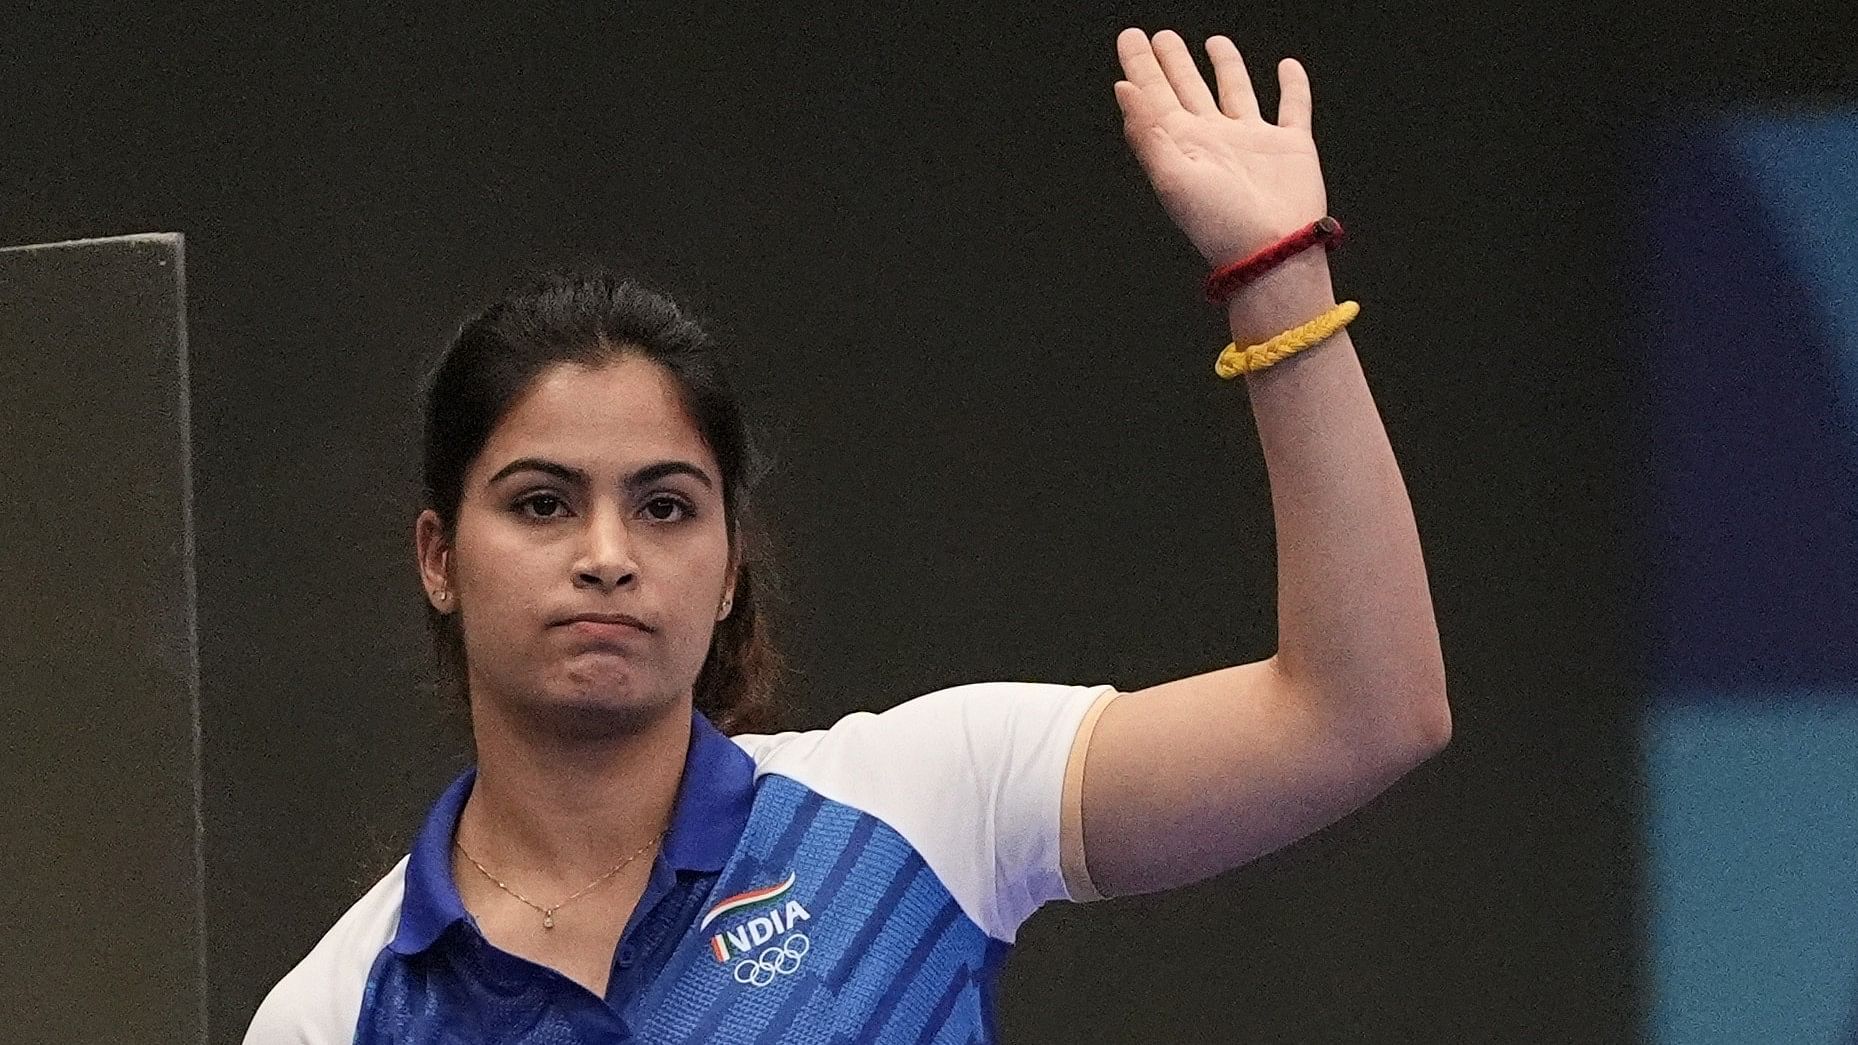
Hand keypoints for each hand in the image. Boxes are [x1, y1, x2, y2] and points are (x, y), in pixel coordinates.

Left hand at [1113, 28, 1327, 268]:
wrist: (1271, 252)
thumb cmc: (1220, 225)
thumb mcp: (1172, 178)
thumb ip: (1147, 132)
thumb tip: (1123, 88)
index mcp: (1184, 145)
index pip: (1155, 96)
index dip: (1141, 66)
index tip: (1130, 38)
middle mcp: (1215, 139)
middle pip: (1189, 89)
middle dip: (1173, 62)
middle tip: (1160, 36)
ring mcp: (1253, 141)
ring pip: (1236, 91)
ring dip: (1226, 66)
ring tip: (1213, 41)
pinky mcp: (1291, 146)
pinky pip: (1293, 106)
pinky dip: (1292, 86)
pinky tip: (1287, 67)